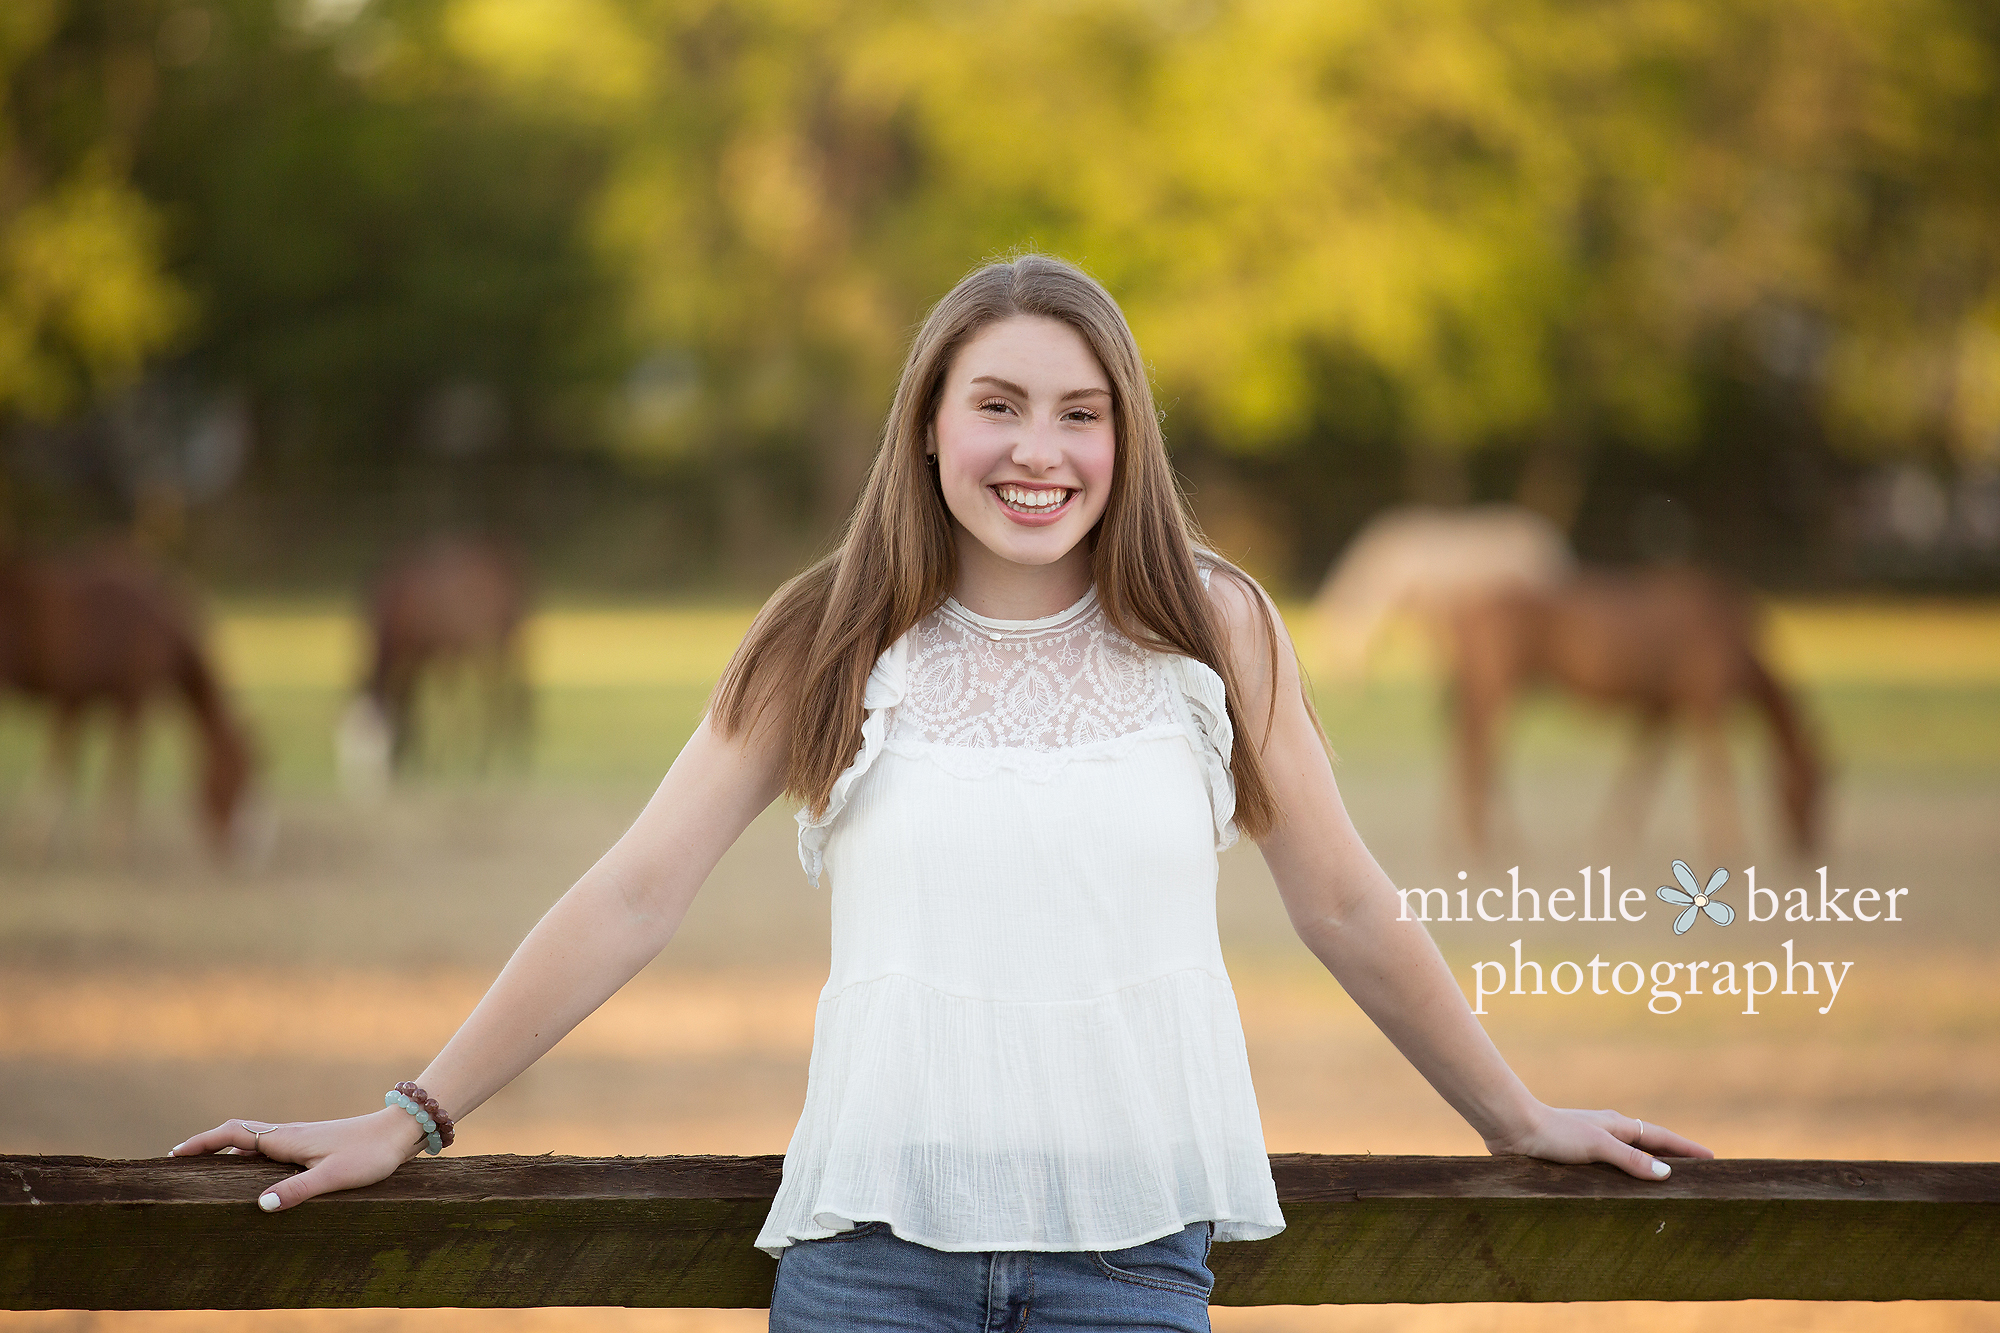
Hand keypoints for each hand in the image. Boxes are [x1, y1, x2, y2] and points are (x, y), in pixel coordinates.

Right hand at [168, 1108, 426, 1211]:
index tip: (173, 1155)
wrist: (400, 1131)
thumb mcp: (333, 1176)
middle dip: (207, 1145)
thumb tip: (259, 1205)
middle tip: (180, 1161)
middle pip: (238, 1134)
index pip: (232, 1136)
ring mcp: (301, 1137)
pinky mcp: (314, 1143)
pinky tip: (256, 1172)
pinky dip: (251, 1154)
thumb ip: (297, 1190)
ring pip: (255, 1139)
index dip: (202, 1144)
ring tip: (207, 1168)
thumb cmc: (369, 1154)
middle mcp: (289, 1134)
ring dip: (228, 1149)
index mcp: (286, 1139)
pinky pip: (271, 1146)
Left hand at [1485, 1104, 1713, 1179]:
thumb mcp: (1597, 1146)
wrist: (1512, 1128)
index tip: (1712, 1159)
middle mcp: (1607, 1132)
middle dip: (1670, 1159)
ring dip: (1645, 1170)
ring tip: (1664, 1189)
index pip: (1661, 1138)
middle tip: (1695, 1176)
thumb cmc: (1555, 1133)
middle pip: (1647, 1146)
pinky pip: (1606, 1168)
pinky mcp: (1573, 1157)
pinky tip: (1620, 1193)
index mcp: (1617, 1126)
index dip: (1686, 1149)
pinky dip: (1621, 1178)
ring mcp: (1590, 1143)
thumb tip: (1666, 1174)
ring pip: (1626, 1158)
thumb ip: (1630, 1160)